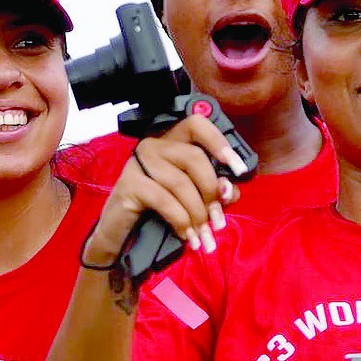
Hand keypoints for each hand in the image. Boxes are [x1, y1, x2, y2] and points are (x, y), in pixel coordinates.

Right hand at [84, 114, 244, 267]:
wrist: (122, 235)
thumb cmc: (159, 213)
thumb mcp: (193, 199)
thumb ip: (215, 191)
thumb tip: (229, 190)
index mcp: (171, 141)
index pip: (196, 125)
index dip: (220, 142)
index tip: (238, 169)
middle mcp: (153, 145)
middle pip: (194, 157)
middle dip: (211, 191)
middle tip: (217, 220)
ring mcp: (138, 163)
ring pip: (181, 183)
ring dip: (197, 213)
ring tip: (202, 235)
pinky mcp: (129, 184)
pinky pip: (164, 200)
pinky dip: (181, 221)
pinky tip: (186, 236)